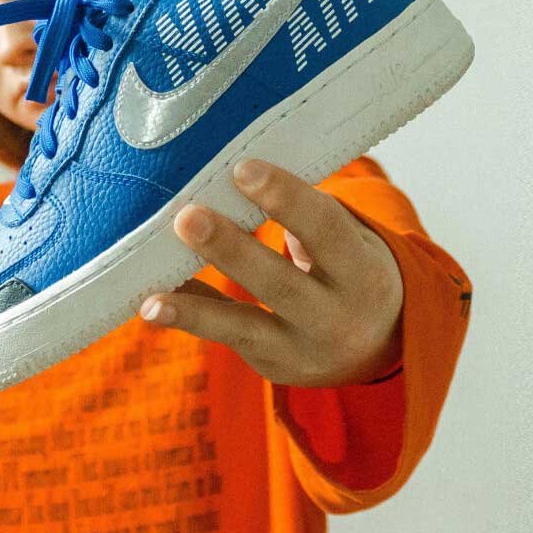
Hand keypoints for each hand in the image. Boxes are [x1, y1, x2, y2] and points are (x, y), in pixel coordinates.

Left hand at [138, 158, 403, 386]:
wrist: (380, 342)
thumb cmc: (350, 267)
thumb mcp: (351, 241)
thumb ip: (308, 217)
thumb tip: (233, 176)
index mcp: (363, 271)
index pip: (326, 229)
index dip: (286, 198)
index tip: (243, 168)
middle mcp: (338, 317)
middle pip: (281, 283)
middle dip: (231, 250)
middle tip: (188, 216)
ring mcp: (303, 348)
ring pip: (245, 326)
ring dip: (197, 309)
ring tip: (154, 296)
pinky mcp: (273, 364)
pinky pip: (226, 337)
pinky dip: (189, 317)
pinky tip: (152, 305)